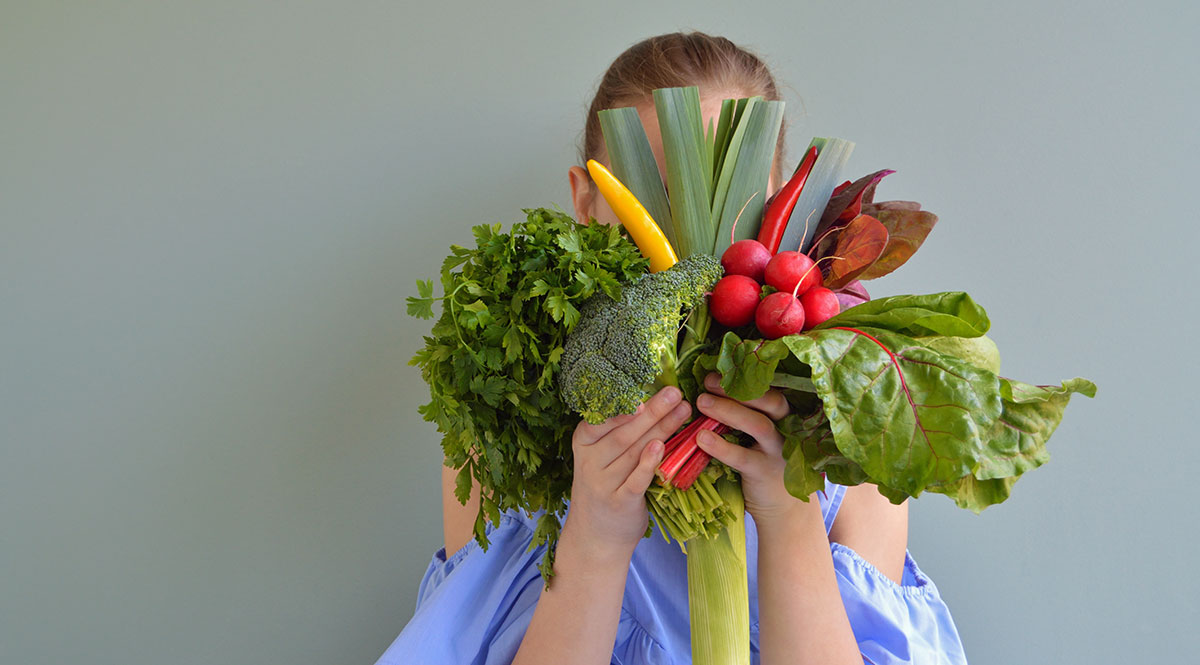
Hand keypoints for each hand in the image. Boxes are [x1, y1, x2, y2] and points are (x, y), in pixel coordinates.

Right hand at [565, 386, 690, 558]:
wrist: (595, 537)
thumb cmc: (605, 487)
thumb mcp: (601, 458)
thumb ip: (619, 433)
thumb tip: (652, 399)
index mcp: (583, 444)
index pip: (601, 419)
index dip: (623, 404)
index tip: (642, 389)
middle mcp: (590, 463)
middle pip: (624, 432)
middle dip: (652, 411)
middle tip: (674, 393)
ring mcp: (603, 484)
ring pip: (634, 451)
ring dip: (661, 429)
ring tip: (682, 411)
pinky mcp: (620, 502)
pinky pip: (636, 480)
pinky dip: (648, 463)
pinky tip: (661, 446)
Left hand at [694, 373, 811, 524]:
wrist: (781, 507)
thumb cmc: (763, 462)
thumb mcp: (759, 437)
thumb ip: (743, 415)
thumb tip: (709, 389)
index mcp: (783, 416)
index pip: (770, 389)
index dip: (745, 378)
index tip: (716, 372)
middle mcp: (786, 430)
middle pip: (770, 401)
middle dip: (738, 390)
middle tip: (708, 383)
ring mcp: (778, 452)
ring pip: (758, 425)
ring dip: (728, 412)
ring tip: (701, 404)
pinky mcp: (765, 473)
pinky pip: (743, 457)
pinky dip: (722, 447)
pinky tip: (702, 439)